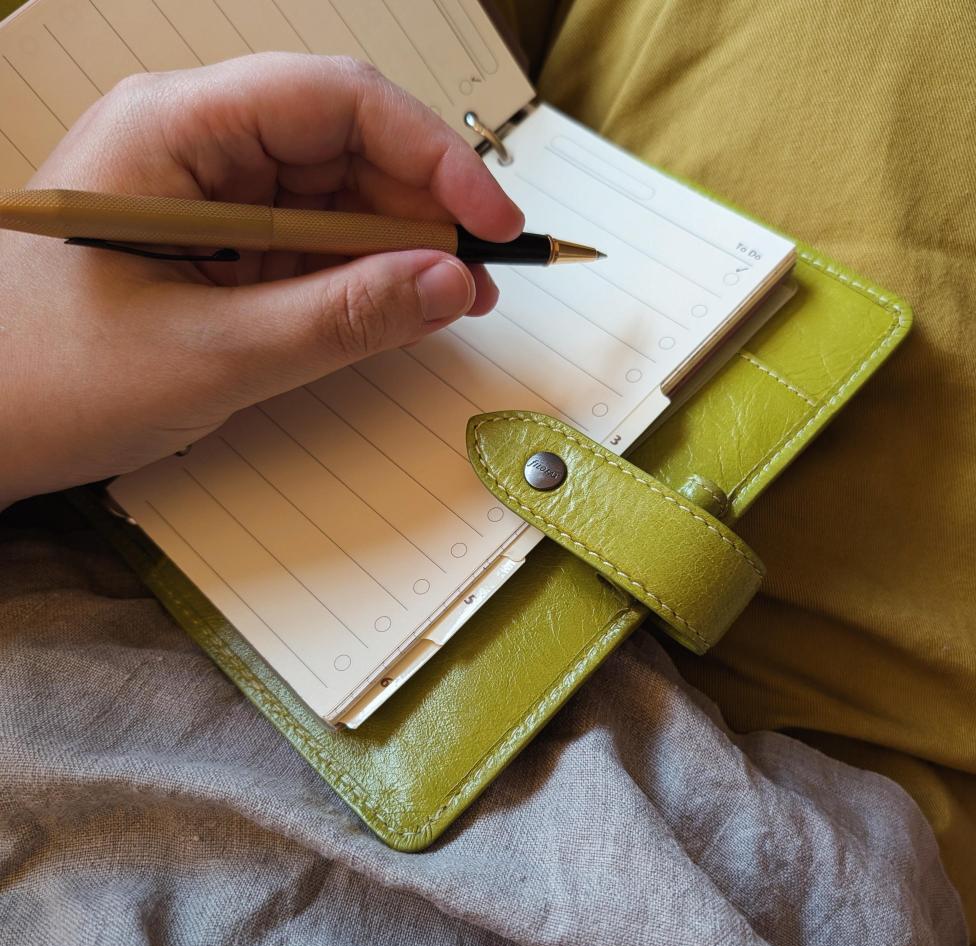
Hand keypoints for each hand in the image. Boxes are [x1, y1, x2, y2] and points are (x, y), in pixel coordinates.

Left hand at [0, 53, 522, 507]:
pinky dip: (365, 274)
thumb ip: (340, 318)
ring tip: (456, 297)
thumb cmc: (51, 382)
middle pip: (346, 143)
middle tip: (482, 276)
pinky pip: (314, 240)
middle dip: (425, 206)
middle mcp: (196, 143)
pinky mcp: (222, 242)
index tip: (492, 221)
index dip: (432, 154)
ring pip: (339, 193)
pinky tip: (404, 304)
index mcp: (173, 131)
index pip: (333, 102)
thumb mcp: (211, 354)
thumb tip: (451, 285)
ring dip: (403, 243)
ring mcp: (211, 193)